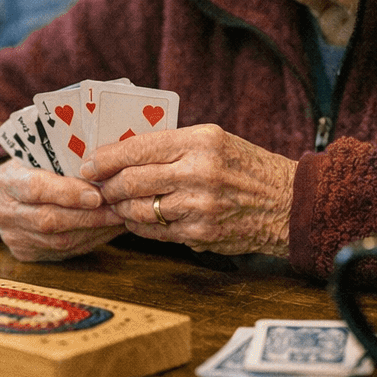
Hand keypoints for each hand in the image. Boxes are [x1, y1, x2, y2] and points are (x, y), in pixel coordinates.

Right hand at [0, 159, 125, 261]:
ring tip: (118, 219)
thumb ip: (63, 161)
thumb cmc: (32, 168)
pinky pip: (62, 252)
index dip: (67, 193)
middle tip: (117, 209)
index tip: (97, 195)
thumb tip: (104, 167)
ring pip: (58, 241)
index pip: (35, 188)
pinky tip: (106, 230)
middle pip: (48, 220)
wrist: (9, 194)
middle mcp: (4, 211)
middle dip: (87, 216)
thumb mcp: (39, 155)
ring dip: (93, 231)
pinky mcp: (24, 252)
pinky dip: (88, 241)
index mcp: (5, 180)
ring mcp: (12, 235)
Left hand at [81, 124, 295, 256]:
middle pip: (131, 180)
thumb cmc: (246, 167)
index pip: (138, 147)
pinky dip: (139, 226)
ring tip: (118, 203)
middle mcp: (199, 172)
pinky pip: (155, 232)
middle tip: (98, 186)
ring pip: (139, 209)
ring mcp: (199, 207)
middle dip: (108, 186)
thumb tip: (122, 154)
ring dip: (121, 208)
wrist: (288, 204)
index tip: (88, 164)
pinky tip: (137, 219)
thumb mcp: (214, 141)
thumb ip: (173, 145)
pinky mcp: (201, 235)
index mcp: (200, 141)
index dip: (105, 158)